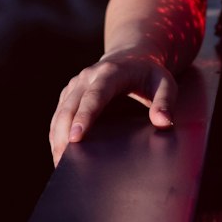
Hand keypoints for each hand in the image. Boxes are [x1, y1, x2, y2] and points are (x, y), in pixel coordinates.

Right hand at [48, 48, 177, 166]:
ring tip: (60, 166)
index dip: (84, 116)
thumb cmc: (150, 74)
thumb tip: (163, 122)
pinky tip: (59, 154)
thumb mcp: (165, 83)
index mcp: (111, 72)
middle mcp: (88, 76)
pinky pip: (58, 115)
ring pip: (60, 112)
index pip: (95, 95)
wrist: (132, 56)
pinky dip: (56, 134)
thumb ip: (165, 101)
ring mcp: (76, 84)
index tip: (76, 138)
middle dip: (64, 134)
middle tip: (64, 162)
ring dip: (57, 137)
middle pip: (71, 107)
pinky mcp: (70, 93)